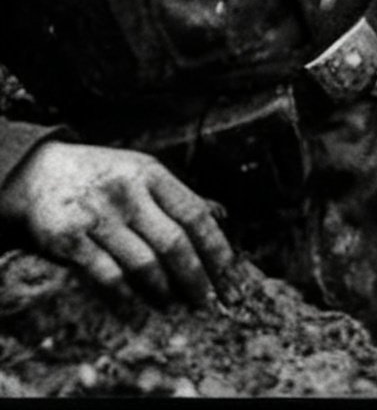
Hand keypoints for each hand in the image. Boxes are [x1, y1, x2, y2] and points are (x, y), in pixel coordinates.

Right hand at [0, 139, 235, 308]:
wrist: (41, 174)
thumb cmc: (104, 177)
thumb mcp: (142, 172)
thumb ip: (178, 196)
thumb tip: (222, 216)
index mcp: (152, 174)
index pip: (195, 214)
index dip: (216, 249)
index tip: (229, 278)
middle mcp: (128, 192)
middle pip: (173, 242)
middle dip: (195, 278)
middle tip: (205, 303)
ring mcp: (99, 215)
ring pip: (142, 263)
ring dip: (163, 291)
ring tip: (173, 305)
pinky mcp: (70, 239)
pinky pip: (107, 275)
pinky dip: (126, 298)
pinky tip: (137, 310)